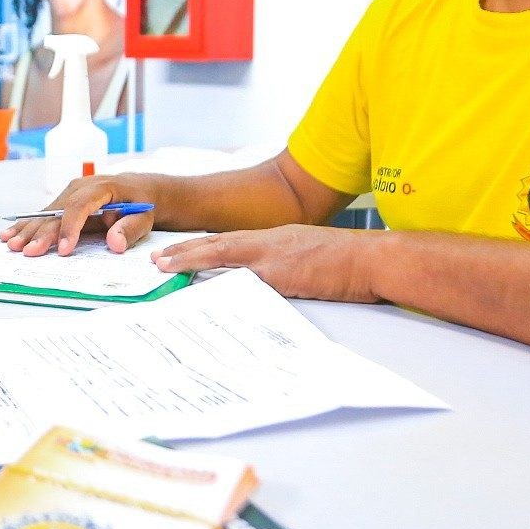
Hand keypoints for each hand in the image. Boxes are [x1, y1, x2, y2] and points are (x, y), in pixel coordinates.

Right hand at [1, 175, 158, 256]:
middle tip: (28, 252)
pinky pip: (43, 216)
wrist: (140, 190)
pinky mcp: (63, 203)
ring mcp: (69, 194)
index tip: (64, 250)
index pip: (80, 206)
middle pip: (56, 212)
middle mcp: (80, 188)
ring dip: (28, 230)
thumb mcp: (144, 216)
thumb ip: (130, 228)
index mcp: (101, 187)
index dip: (70, 228)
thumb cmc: (142, 204)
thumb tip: (114, 243)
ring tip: (11, 244)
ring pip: (45, 214)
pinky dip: (26, 226)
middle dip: (41, 233)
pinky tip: (9, 234)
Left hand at [153, 226, 388, 301]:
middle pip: (217, 244)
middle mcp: (269, 242)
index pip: (228, 240)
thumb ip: (282, 266)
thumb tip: (262, 283)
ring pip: (223, 256)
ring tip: (165, 267)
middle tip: (156, 258)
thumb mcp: (307, 257)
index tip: (175, 251)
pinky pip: (245, 281)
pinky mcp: (283, 274)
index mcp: (275, 238)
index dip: (199, 246)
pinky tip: (202, 290)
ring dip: (193, 261)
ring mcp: (274, 257)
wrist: (373, 259)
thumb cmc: (347, 262)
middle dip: (185, 251)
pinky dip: (222, 284)